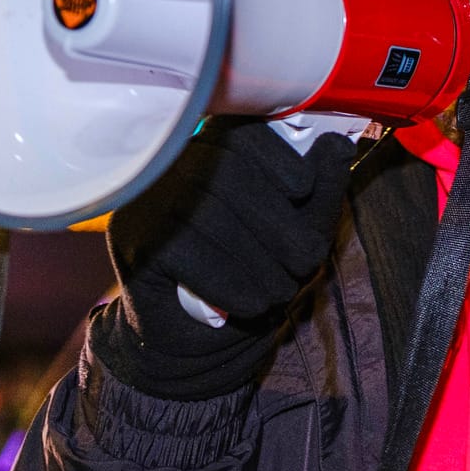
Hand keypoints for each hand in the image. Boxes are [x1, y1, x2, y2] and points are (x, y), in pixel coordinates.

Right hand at [93, 119, 355, 397]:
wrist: (195, 337)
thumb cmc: (252, 272)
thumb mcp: (300, 230)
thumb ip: (321, 188)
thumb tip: (338, 144)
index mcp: (214, 149)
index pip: (244, 133)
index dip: (282, 159)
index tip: (302, 190)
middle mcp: (173, 165)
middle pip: (230, 175)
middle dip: (282, 226)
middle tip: (304, 264)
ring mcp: (147, 200)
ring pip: (211, 216)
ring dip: (262, 264)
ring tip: (278, 292)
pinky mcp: (131, 240)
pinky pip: (187, 253)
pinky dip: (232, 284)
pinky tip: (250, 303)